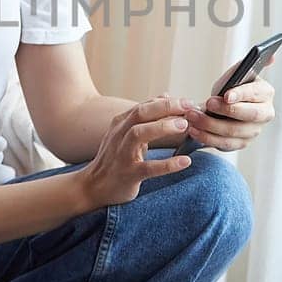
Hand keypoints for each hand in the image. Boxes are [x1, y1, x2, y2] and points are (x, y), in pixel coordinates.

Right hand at [80, 95, 196, 207]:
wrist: (93, 186)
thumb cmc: (114, 158)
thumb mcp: (126, 133)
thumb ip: (146, 116)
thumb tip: (165, 95)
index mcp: (120, 124)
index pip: (144, 106)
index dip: (166, 102)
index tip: (187, 102)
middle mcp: (119, 135)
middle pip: (140, 113)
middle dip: (165, 107)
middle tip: (188, 108)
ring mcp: (122, 154)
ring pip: (139, 134)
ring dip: (162, 127)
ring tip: (184, 126)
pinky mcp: (128, 174)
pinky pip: (148, 168)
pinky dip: (168, 164)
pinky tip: (185, 161)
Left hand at [181, 56, 276, 152]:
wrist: (222, 107)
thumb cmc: (230, 88)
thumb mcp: (236, 74)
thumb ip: (246, 65)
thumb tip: (271, 57)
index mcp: (265, 93)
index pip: (255, 94)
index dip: (241, 95)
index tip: (226, 95)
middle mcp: (265, 113)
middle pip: (248, 116)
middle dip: (226, 111)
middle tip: (207, 104)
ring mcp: (254, 131)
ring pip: (233, 132)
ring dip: (210, 125)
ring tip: (192, 117)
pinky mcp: (242, 143)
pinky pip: (225, 144)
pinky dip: (207, 138)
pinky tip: (194, 130)